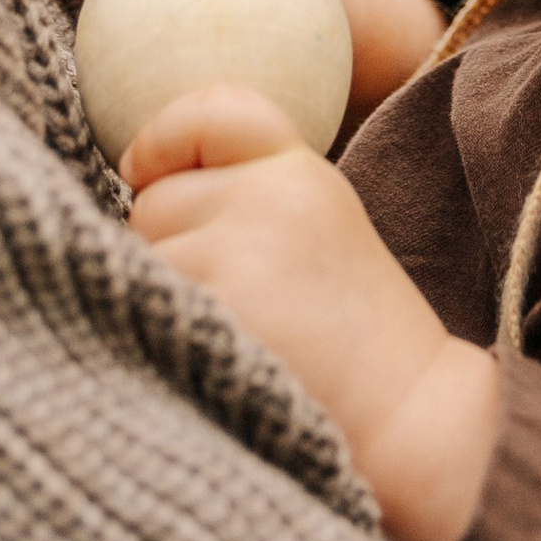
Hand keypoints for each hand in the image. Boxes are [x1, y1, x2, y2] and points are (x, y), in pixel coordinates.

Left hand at [123, 84, 500, 540]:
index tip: (143, 172)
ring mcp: (238, 253)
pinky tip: (206, 370)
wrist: (410, 428)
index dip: (164, 139)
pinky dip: (149, 343)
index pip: (211, 112)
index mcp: (302, 172)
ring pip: (136, 261)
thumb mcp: (316, 233)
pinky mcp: (212, 312)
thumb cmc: (349, 343)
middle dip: (170, 253)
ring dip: (158, 304)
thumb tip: (129, 184)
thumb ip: (243, 197)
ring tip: (232, 345)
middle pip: (153, 205)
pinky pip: (134, 312)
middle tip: (242, 311)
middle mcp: (271, 198)